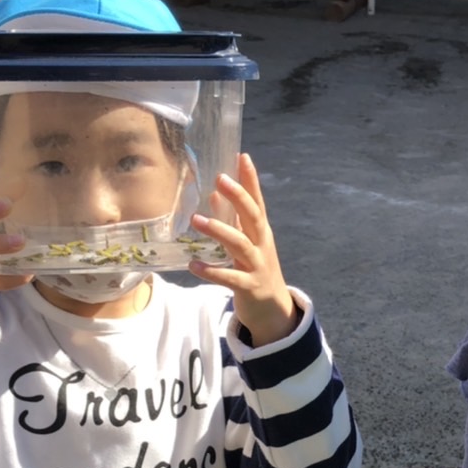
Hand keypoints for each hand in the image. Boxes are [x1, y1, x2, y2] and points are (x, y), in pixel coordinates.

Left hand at [189, 153, 297, 346]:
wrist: (273, 311)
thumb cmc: (256, 271)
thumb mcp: (247, 243)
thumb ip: (232, 220)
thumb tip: (213, 194)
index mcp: (261, 232)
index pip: (257, 201)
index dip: (250, 179)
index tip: (242, 156)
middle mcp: (262, 245)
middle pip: (253, 216)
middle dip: (238, 197)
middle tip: (220, 179)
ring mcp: (257, 266)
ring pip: (240, 244)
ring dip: (219, 230)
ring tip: (196, 220)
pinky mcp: (249, 287)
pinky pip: (229, 278)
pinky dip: (211, 271)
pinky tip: (193, 264)